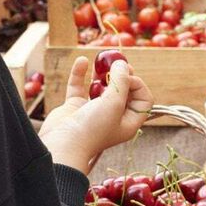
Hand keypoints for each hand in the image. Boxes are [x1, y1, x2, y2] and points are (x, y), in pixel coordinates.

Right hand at [38, 57, 152, 175]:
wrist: (62, 145)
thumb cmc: (93, 129)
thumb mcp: (114, 103)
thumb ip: (121, 81)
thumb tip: (122, 63)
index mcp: (129, 122)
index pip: (143, 100)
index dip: (138, 85)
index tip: (126, 78)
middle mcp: (113, 117)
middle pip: (123, 91)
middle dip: (121, 75)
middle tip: (116, 63)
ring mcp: (93, 112)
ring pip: (101, 88)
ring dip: (101, 73)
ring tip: (101, 60)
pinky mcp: (75, 107)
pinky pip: (79, 87)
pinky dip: (80, 74)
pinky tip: (82, 60)